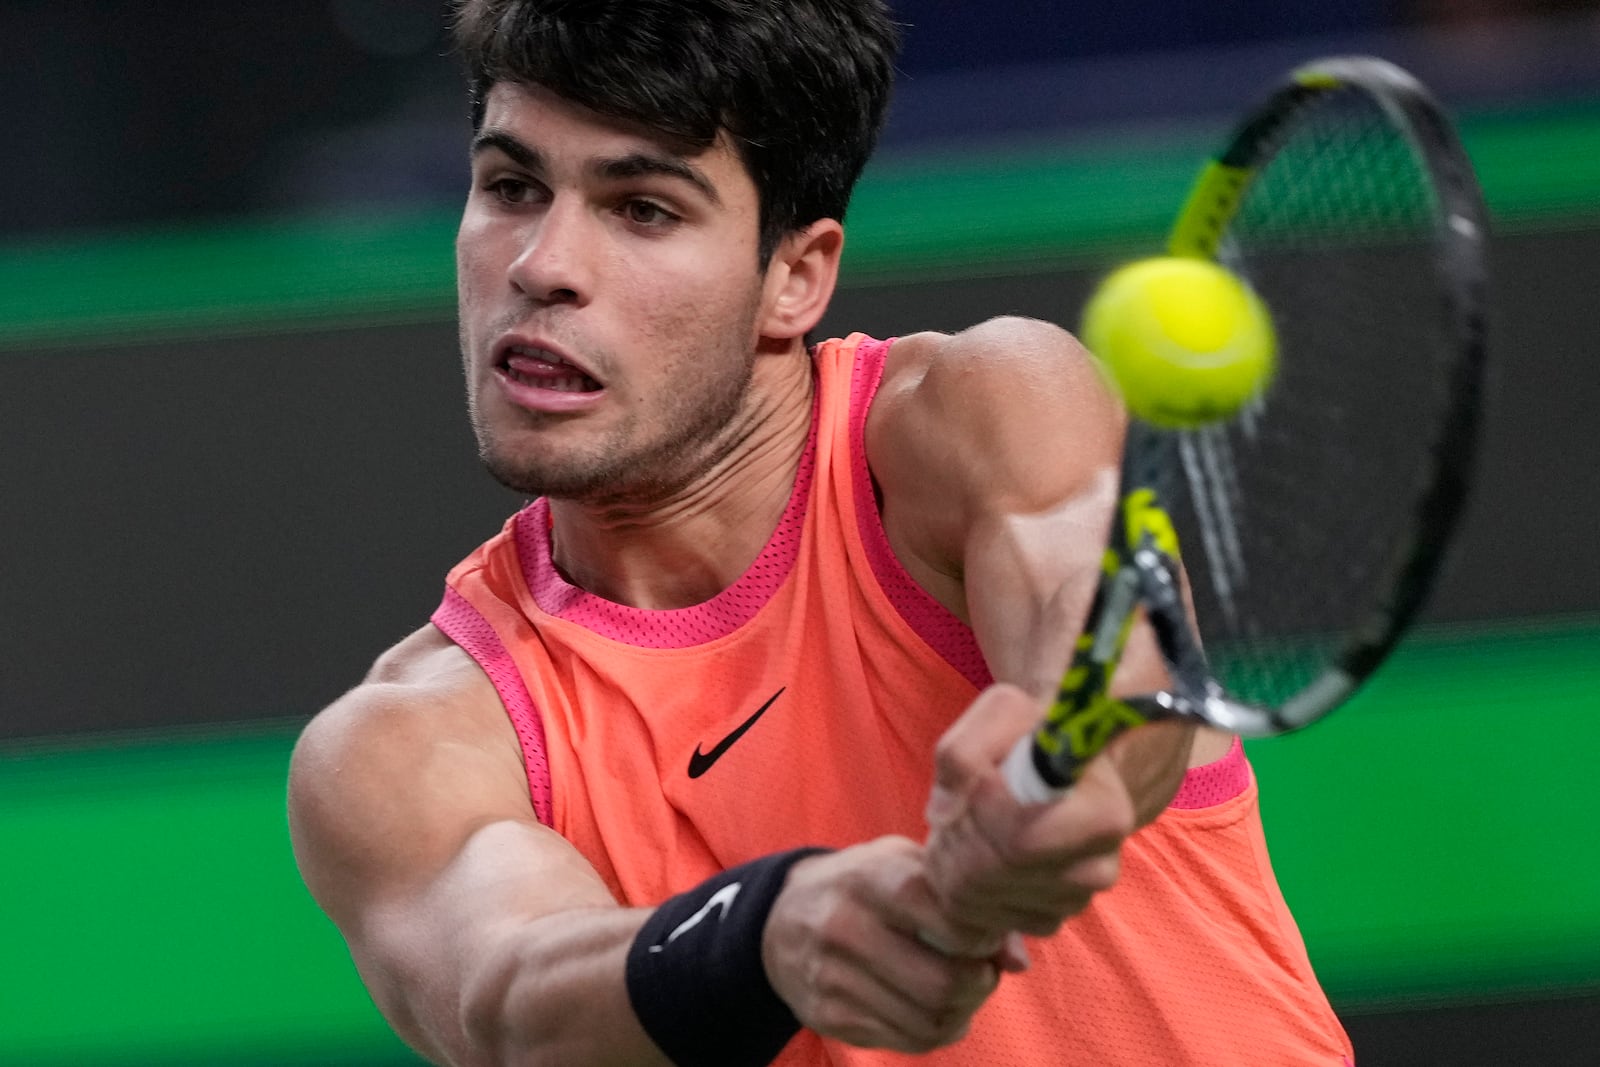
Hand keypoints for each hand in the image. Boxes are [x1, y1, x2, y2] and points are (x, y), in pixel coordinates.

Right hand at [761, 837, 1018, 1052]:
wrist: (779, 919)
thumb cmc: (861, 884)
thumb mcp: (904, 866)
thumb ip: (962, 901)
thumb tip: (1018, 960)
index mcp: (871, 879)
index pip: (950, 920)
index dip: (984, 937)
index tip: (986, 936)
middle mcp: (845, 928)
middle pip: (944, 983)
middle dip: (981, 984)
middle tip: (984, 972)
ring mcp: (833, 978)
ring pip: (929, 1021)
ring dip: (964, 1013)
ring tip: (963, 990)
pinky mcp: (829, 1017)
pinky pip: (907, 1041)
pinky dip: (937, 1031)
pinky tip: (936, 1009)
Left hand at [922, 683, 1188, 944]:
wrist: (1061, 758)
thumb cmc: (1033, 731)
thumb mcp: (1001, 713)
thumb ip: (963, 752)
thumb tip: (942, 814)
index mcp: (1102, 815)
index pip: (1020, 842)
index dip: (977, 815)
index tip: (973, 785)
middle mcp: (1098, 867)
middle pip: (993, 875)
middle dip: (955, 841)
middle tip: (951, 812)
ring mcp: (1074, 899)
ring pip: (982, 903)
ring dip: (953, 864)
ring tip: (962, 827)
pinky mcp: (1049, 918)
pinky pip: (985, 921)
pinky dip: (965, 891)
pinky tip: (974, 853)